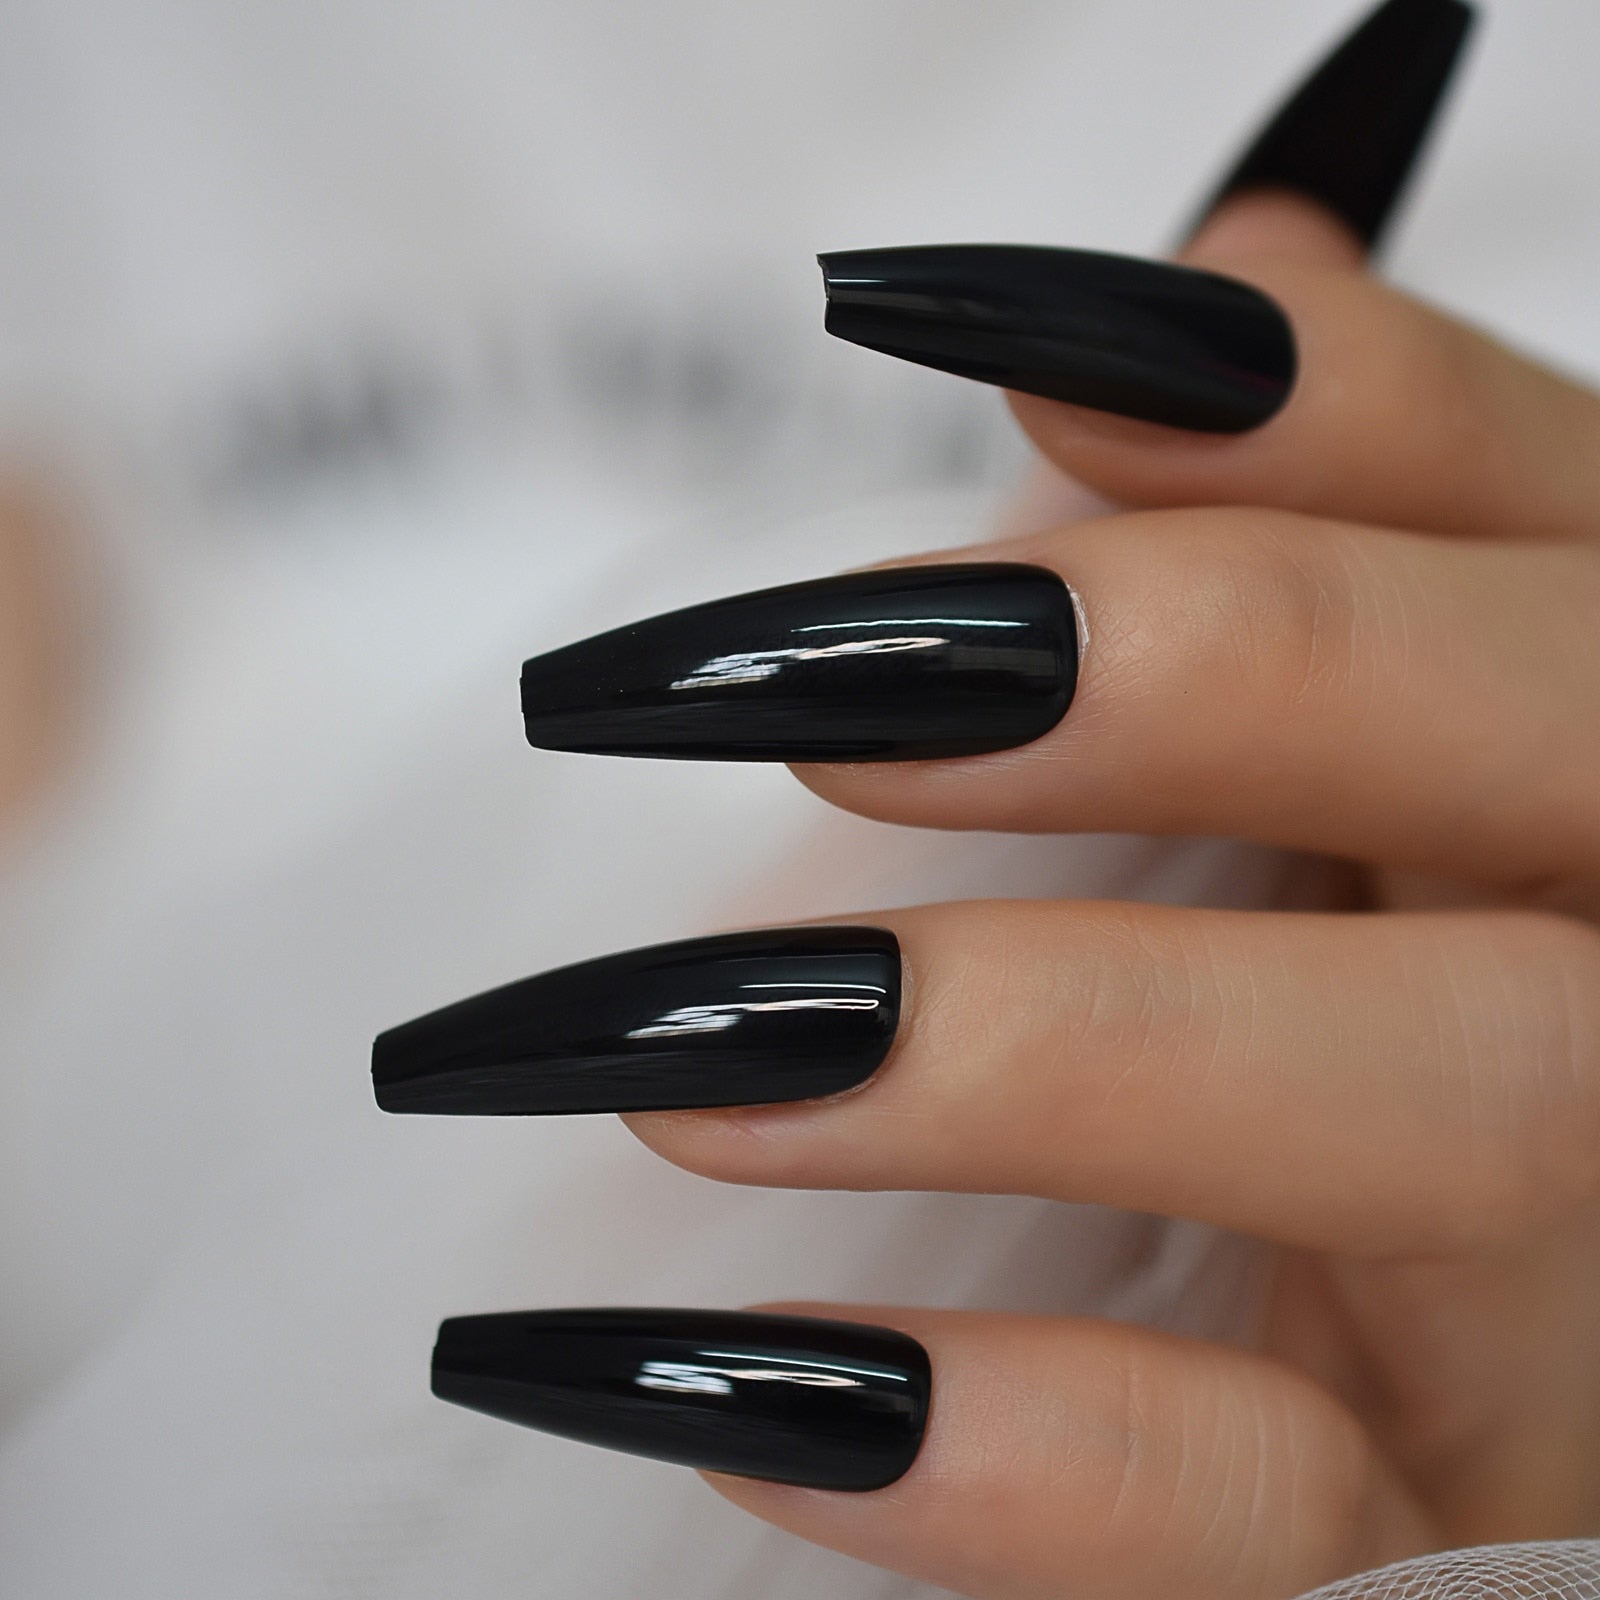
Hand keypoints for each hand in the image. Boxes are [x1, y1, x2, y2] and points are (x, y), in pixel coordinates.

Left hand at [616, 190, 1599, 1595]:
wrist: (1382, 1383)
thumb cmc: (1326, 1009)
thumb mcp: (1314, 782)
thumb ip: (1293, 540)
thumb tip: (1216, 277)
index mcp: (1574, 747)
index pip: (1510, 478)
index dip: (1269, 384)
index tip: (915, 323)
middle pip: (1540, 727)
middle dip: (1183, 663)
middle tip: (798, 685)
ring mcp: (1577, 1278)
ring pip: (1465, 1098)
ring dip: (1038, 1046)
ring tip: (672, 1054)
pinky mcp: (1465, 1528)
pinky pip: (1283, 1513)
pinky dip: (1012, 1455)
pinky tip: (737, 1388)